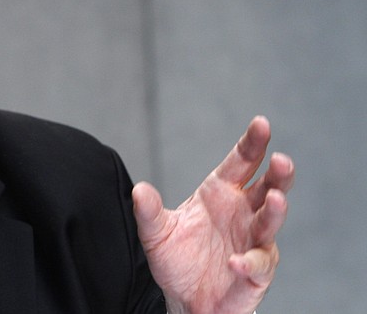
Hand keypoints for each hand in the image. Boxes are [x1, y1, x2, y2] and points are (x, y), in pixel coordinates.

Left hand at [132, 116, 293, 313]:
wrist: (184, 299)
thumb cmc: (177, 259)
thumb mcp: (156, 234)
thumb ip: (148, 212)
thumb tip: (139, 190)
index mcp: (221, 193)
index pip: (241, 162)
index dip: (252, 143)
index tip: (261, 124)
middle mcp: (242, 212)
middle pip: (268, 187)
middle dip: (277, 175)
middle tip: (281, 161)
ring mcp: (252, 241)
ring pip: (270, 222)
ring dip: (274, 211)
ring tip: (275, 200)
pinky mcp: (256, 271)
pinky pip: (257, 264)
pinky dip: (249, 262)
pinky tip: (235, 261)